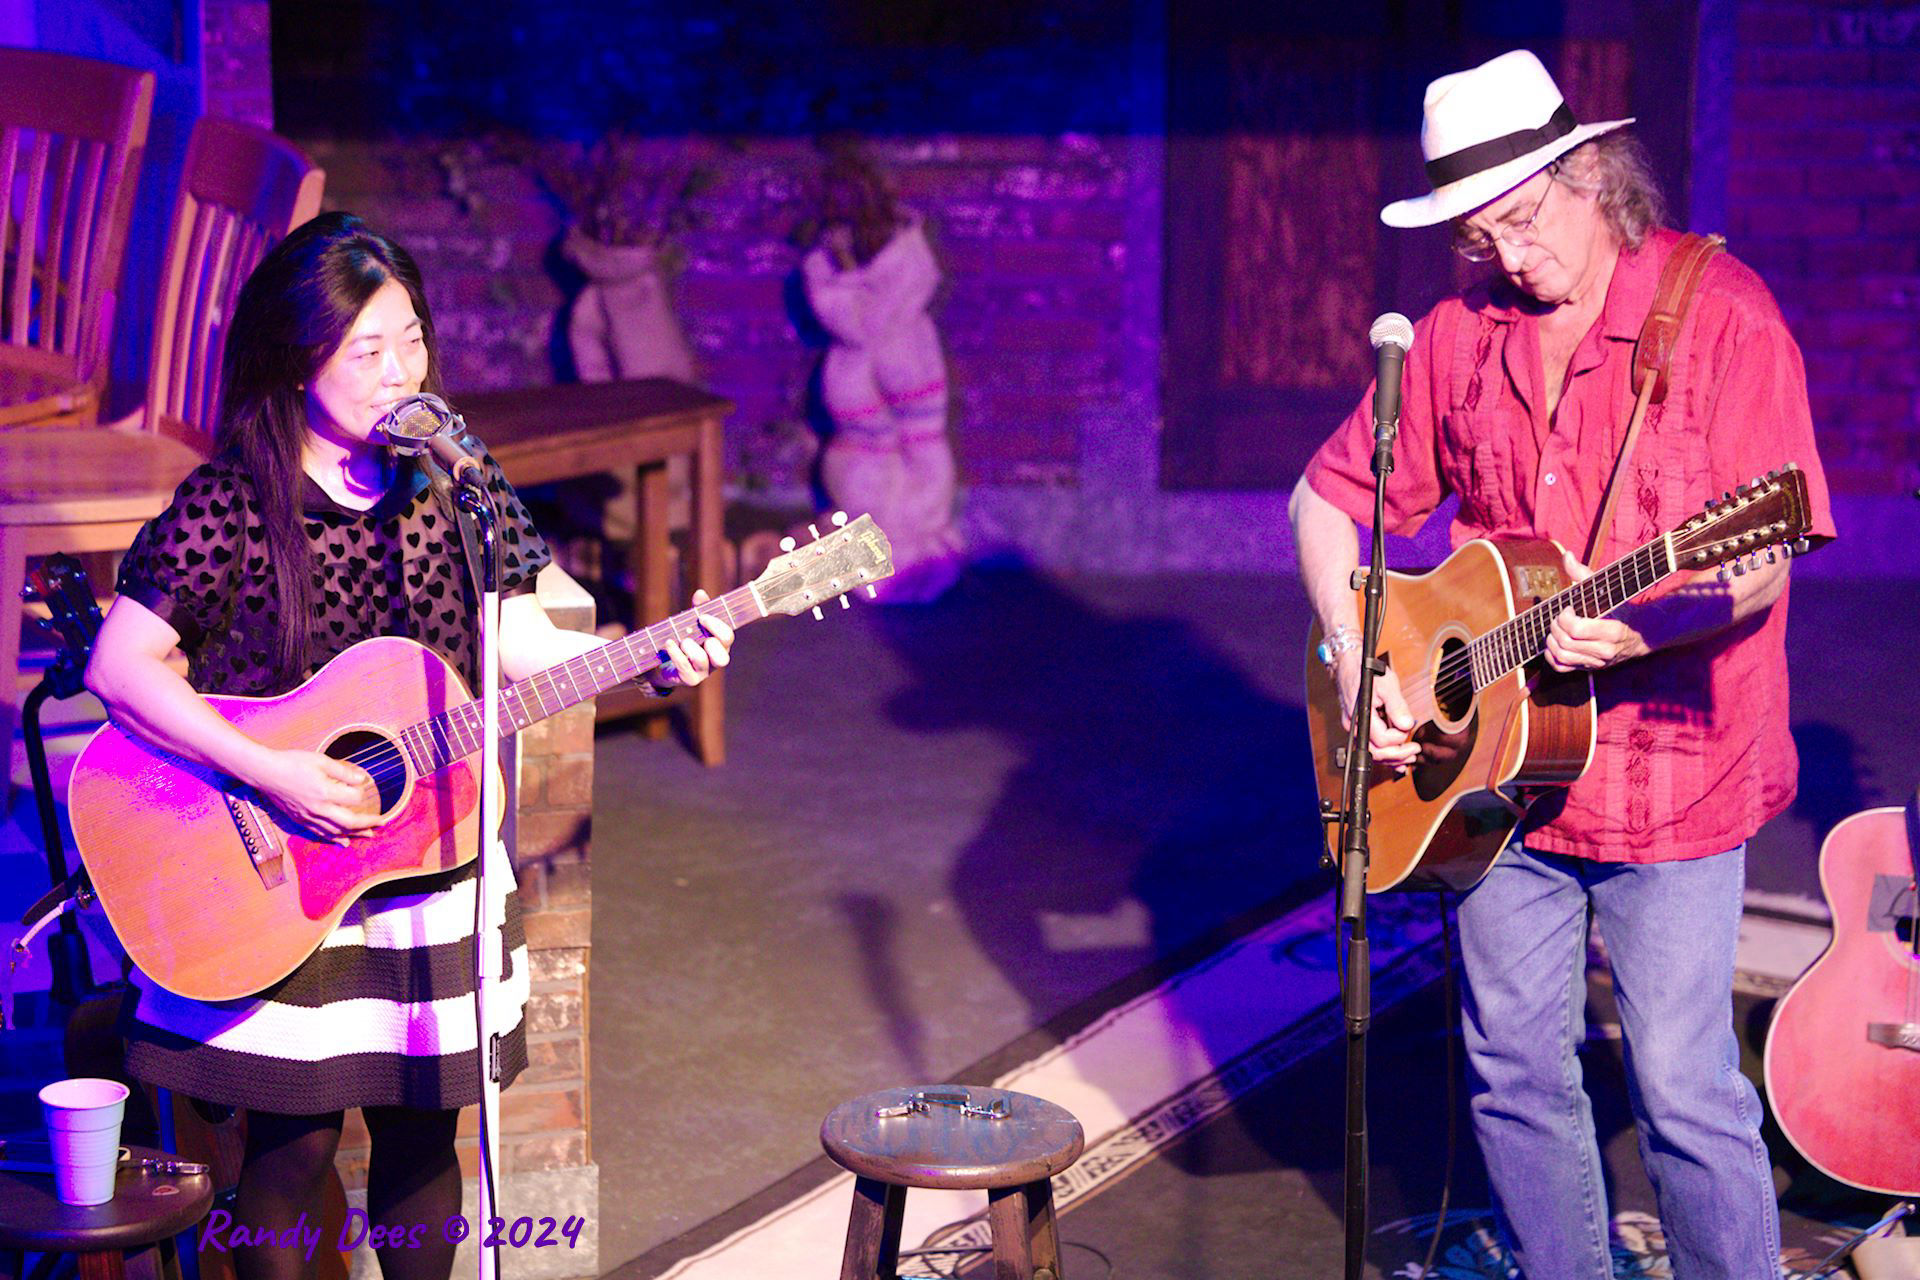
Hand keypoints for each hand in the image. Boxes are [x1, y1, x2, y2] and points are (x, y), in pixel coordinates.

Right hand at [249, 748, 382, 839]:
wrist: (265, 772)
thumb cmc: (292, 763)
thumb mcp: (321, 760)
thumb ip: (344, 771)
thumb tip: (363, 779)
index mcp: (324, 792)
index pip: (354, 798)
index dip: (361, 792)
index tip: (362, 785)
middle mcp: (318, 808)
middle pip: (349, 822)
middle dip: (367, 824)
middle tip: (381, 823)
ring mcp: (308, 817)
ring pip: (335, 832)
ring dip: (354, 834)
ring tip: (368, 835)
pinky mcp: (300, 820)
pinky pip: (320, 833)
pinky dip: (334, 838)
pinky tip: (343, 841)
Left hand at [652, 589, 735, 689]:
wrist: (668, 663)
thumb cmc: (686, 639)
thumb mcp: (692, 623)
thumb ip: (699, 609)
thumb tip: (700, 593)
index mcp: (721, 645)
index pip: (727, 637)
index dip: (716, 626)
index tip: (701, 616)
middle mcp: (715, 660)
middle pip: (723, 657)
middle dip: (711, 642)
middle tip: (698, 629)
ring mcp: (704, 672)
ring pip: (702, 661)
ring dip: (690, 647)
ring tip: (682, 640)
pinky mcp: (690, 679)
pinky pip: (685, 668)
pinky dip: (676, 653)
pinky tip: (669, 643)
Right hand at [1333, 649, 1420, 771]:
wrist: (1349, 666)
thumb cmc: (1367, 672)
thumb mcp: (1387, 685)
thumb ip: (1397, 706)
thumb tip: (1406, 725)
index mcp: (1362, 716)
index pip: (1382, 739)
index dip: (1399, 738)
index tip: (1409, 729)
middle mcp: (1355, 726)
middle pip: (1376, 752)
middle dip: (1398, 755)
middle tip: (1415, 750)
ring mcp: (1355, 729)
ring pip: (1373, 753)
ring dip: (1392, 758)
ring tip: (1410, 757)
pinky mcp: (1358, 728)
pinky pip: (1370, 747)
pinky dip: (1385, 754)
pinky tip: (1397, 759)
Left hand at [1544, 547, 1648, 671]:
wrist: (1641, 634)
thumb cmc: (1621, 609)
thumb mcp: (1607, 591)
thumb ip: (1584, 574)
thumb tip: (1567, 556)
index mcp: (1612, 631)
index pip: (1577, 629)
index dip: (1565, 617)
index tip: (1568, 608)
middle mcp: (1605, 650)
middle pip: (1566, 642)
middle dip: (1556, 626)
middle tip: (1559, 616)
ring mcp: (1597, 662)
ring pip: (1562, 656)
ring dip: (1551, 641)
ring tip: (1555, 628)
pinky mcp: (1590, 668)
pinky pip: (1563, 668)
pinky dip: (1552, 656)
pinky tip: (1554, 643)